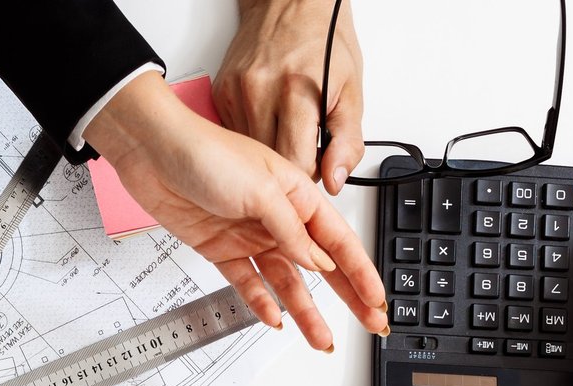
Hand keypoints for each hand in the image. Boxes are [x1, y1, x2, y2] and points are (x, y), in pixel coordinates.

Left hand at [88, 71, 386, 349]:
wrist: (153, 153)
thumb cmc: (206, 153)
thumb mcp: (262, 190)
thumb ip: (292, 231)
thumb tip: (319, 262)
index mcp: (298, 196)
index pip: (340, 242)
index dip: (362, 273)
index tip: (378, 300)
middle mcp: (278, 219)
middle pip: (321, 267)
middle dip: (347, 298)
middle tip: (369, 325)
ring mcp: (251, 237)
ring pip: (288, 283)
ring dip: (306, 312)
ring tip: (322, 339)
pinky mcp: (222, 250)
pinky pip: (250, 284)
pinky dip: (263, 304)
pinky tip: (276, 321)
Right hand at [214, 0, 364, 193]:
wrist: (292, 4)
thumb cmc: (324, 42)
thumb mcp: (352, 91)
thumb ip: (348, 141)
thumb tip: (335, 180)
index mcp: (296, 92)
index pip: (297, 166)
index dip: (311, 172)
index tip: (318, 160)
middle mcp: (260, 91)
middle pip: (271, 163)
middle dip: (291, 160)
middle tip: (305, 141)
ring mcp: (236, 92)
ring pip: (250, 153)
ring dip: (270, 148)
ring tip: (286, 125)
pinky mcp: (221, 92)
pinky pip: (236, 134)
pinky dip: (254, 133)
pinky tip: (268, 115)